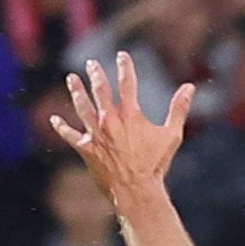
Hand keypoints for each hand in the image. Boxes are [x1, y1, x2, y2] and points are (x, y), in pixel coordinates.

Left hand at [52, 54, 192, 198]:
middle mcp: (110, 120)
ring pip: (82, 107)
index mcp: (130, 114)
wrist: (136, 190)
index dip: (125, 67)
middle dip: (95, 74)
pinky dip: (61, 128)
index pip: (127, 83)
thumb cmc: (155, 164)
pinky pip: (70, 136)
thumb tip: (190, 87)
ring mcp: (96, 134)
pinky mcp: (86, 149)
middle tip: (91, 64)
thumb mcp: (172, 135)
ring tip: (71, 79)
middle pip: (100, 90)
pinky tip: (54, 120)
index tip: (122, 56)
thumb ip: (179, 109)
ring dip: (76, 91)